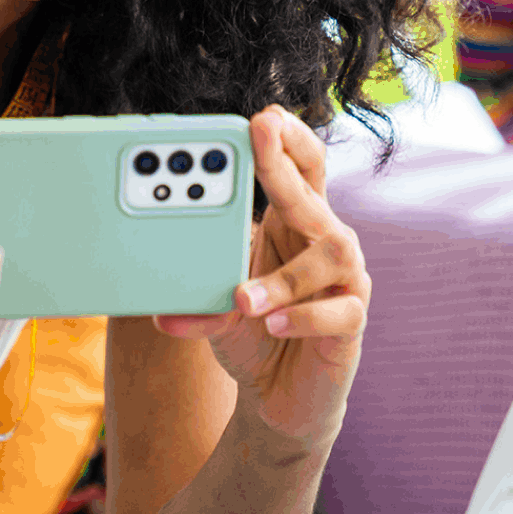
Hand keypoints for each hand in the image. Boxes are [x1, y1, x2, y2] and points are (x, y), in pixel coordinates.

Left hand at [152, 105, 368, 443]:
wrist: (280, 397)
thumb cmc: (253, 334)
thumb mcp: (218, 310)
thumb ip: (198, 299)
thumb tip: (160, 307)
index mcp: (294, 224)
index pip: (300, 168)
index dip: (287, 138)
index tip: (263, 116)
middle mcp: (326, 242)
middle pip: (313, 192)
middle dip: (284, 162)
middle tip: (260, 136)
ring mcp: (345, 280)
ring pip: (331, 253)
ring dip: (283, 276)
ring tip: (243, 299)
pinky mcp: (352, 322)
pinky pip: (341, 310)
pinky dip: (303, 317)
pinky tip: (272, 326)